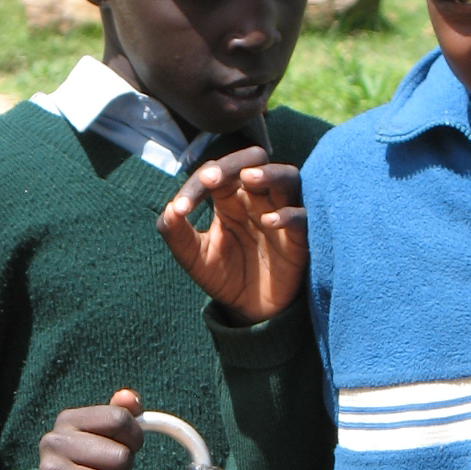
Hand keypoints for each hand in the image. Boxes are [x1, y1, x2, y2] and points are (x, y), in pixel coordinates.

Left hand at [158, 145, 308, 322]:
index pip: (215, 174)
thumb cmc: (222, 276)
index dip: (196, 185)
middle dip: (233, 164)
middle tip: (211, 178)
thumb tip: (169, 210)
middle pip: (254, 161)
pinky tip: (270, 220)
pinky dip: (287, 215)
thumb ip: (177, 234)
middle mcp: (256, 198)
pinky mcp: (298, 238)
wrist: (247, 309)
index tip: (180, 208)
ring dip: (269, 174)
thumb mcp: (194, 257)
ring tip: (249, 178)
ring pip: (287, 178)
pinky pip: (301, 217)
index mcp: (229, 198)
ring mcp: (280, 214)